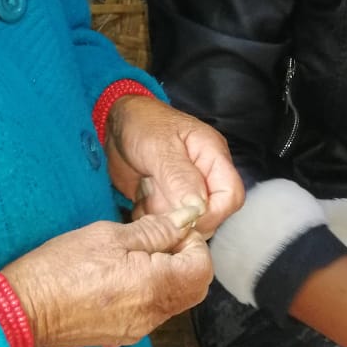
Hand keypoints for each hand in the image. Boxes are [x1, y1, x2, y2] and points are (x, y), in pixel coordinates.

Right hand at [1, 207, 213, 346]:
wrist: (22, 310)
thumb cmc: (61, 267)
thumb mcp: (109, 236)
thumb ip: (155, 230)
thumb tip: (187, 220)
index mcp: (155, 286)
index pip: (202, 267)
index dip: (193, 243)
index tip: (169, 228)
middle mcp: (153, 314)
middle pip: (193, 287)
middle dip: (185, 259)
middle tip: (156, 239)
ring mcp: (139, 328)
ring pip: (173, 299)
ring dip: (166, 275)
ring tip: (133, 254)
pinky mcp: (122, 334)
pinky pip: (152, 310)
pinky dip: (149, 290)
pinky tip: (120, 275)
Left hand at [105, 94, 242, 235]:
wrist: (116, 123)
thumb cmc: (142, 123)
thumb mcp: (159, 147)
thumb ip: (179, 177)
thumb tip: (199, 208)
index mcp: (212, 157)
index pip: (230, 195)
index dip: (213, 213)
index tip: (186, 220)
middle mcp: (203, 177)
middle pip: (212, 215)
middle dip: (187, 222)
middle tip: (159, 215)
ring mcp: (183, 191)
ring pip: (187, 222)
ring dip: (166, 223)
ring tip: (145, 206)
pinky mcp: (165, 201)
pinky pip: (165, 223)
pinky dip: (152, 223)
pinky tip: (138, 207)